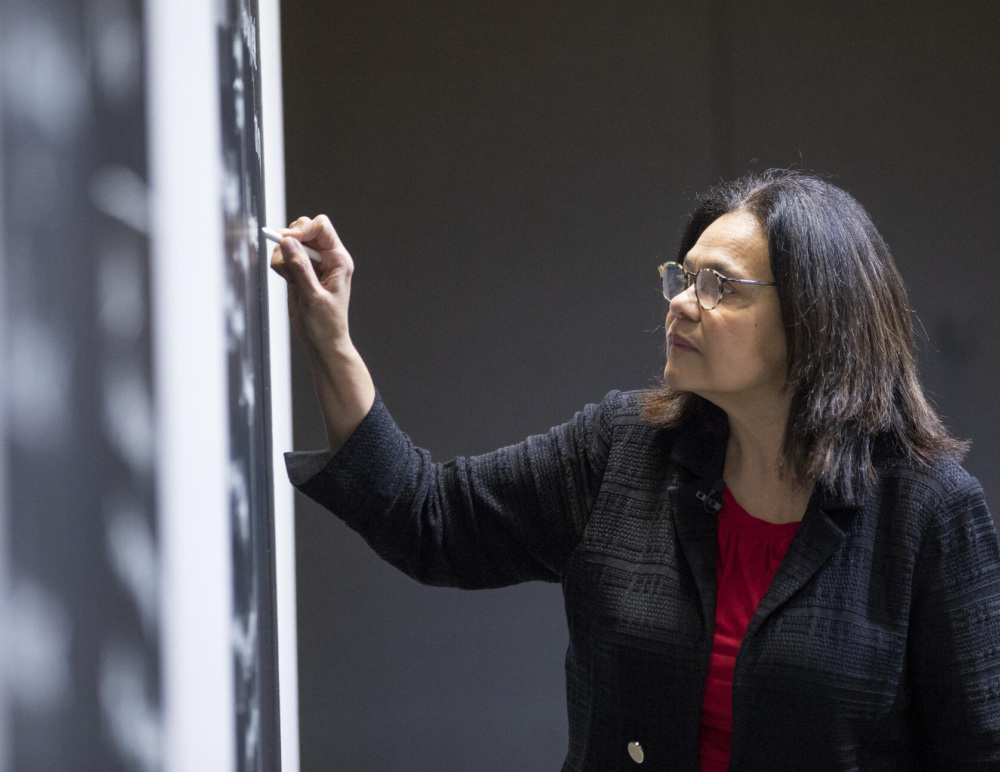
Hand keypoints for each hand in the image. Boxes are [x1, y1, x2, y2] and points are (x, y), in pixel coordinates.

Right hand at [269, 214, 374, 451]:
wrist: (323, 344)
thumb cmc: (325, 325)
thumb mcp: (313, 297)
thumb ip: (300, 268)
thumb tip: (288, 242)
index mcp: (338, 260)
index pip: (321, 227)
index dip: (302, 230)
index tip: (287, 242)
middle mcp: (327, 259)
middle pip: (305, 229)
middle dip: (290, 240)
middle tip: (283, 259)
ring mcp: (313, 265)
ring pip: (291, 242)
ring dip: (282, 254)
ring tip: (287, 276)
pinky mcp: (300, 273)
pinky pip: (285, 257)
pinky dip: (280, 264)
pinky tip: (285, 279)